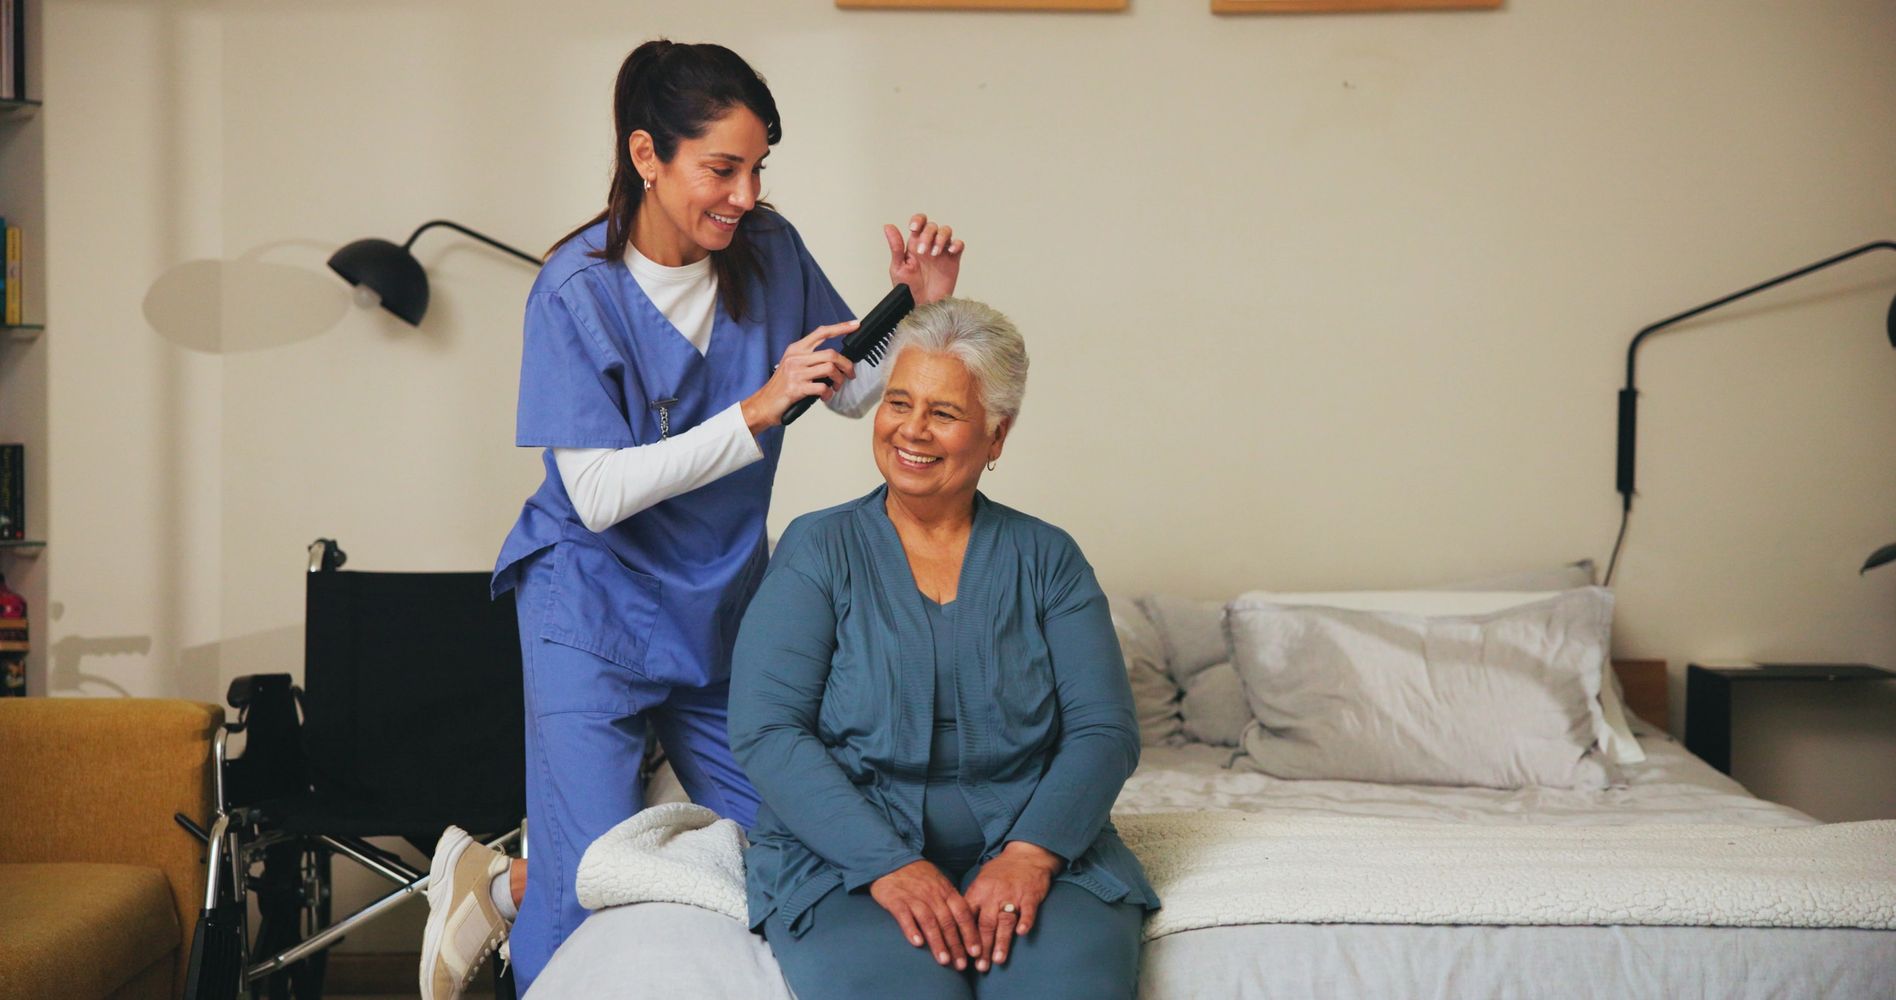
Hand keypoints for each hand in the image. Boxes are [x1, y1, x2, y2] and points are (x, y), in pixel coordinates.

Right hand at [740, 321, 858, 433]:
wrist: (764, 404)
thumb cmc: (781, 386)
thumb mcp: (793, 365)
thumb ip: (810, 358)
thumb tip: (834, 360)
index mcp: (796, 349)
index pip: (821, 332)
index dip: (840, 327)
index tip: (854, 325)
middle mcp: (796, 358)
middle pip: (831, 353)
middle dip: (846, 365)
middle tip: (850, 374)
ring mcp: (796, 372)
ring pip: (830, 369)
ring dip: (839, 380)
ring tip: (836, 387)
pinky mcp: (797, 388)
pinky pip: (822, 387)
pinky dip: (828, 393)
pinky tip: (825, 396)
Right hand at [869, 860, 981, 969]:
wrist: (891, 859)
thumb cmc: (917, 875)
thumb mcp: (939, 882)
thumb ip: (950, 900)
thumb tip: (965, 921)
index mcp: (945, 891)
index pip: (962, 914)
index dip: (970, 933)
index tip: (976, 952)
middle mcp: (932, 895)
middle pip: (948, 922)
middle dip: (956, 945)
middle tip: (961, 965)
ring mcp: (914, 897)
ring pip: (929, 921)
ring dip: (938, 942)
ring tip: (944, 960)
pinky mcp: (896, 900)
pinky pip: (905, 916)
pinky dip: (912, 929)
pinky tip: (917, 943)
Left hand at [885, 213, 964, 305]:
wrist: (922, 307)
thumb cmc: (908, 290)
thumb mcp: (898, 268)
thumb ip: (896, 247)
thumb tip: (888, 227)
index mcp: (914, 245)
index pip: (919, 223)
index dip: (918, 220)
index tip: (914, 229)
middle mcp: (928, 246)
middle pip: (932, 226)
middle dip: (928, 235)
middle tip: (922, 251)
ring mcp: (941, 252)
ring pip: (946, 231)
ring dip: (941, 238)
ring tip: (935, 254)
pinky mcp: (953, 261)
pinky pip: (958, 245)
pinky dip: (956, 245)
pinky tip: (950, 252)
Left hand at [962, 841, 1058, 970]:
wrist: (1026, 854)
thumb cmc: (1001, 871)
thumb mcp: (981, 881)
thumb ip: (972, 901)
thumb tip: (956, 923)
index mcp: (979, 891)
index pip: (968, 917)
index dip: (964, 938)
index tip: (962, 956)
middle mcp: (994, 895)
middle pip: (986, 924)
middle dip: (982, 947)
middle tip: (980, 966)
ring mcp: (1012, 895)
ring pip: (1005, 920)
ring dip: (1001, 941)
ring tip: (998, 959)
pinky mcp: (1030, 895)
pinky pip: (1028, 909)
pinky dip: (1025, 921)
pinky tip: (1022, 933)